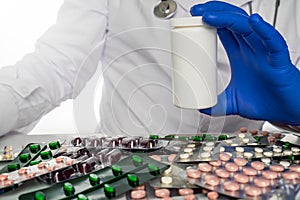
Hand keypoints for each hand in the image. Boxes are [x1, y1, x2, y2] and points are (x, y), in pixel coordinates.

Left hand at [190, 1, 299, 124]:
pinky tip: (253, 23)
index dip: (209, 21)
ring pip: (248, 27)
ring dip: (228, 18)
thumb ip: (216, 104)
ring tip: (210, 15)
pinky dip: (264, 31)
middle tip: (196, 11)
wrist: (288, 112)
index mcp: (240, 55)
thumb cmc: (267, 101)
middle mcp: (252, 49)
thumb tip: (200, 107)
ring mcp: (265, 53)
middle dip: (214, 12)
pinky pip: (273, 42)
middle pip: (232, 22)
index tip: (193, 19)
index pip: (223, 30)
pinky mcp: (279, 61)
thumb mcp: (233, 102)